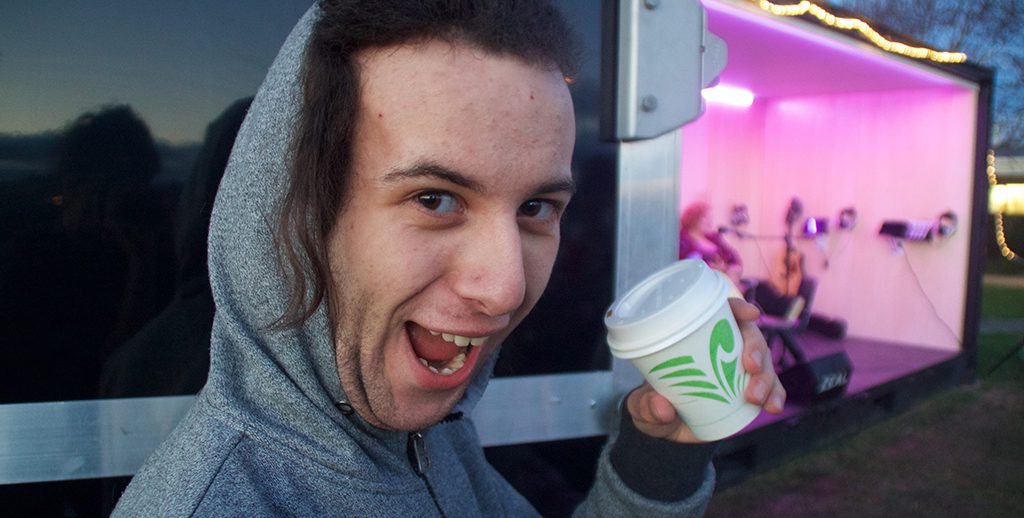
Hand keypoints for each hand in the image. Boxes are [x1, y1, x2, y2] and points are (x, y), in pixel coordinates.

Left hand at [625, 298, 785, 442]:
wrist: (664, 428)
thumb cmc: (651, 403)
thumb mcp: (640, 403)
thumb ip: (645, 405)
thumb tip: (662, 408)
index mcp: (695, 336)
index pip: (720, 312)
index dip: (737, 307)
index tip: (749, 314)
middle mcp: (721, 347)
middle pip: (748, 335)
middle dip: (755, 348)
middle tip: (750, 367)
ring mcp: (737, 369)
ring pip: (764, 362)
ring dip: (766, 376)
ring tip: (755, 396)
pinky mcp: (748, 391)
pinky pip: (770, 388)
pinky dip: (775, 394)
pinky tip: (773, 406)